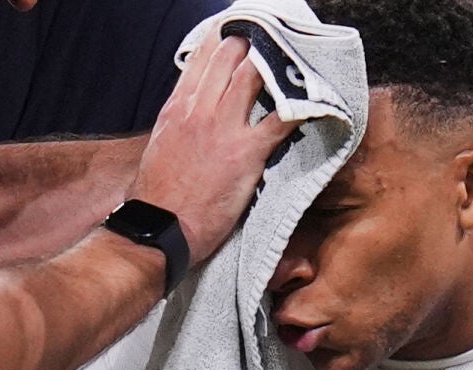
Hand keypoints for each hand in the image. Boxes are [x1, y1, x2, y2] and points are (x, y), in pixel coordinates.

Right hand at [130, 35, 296, 264]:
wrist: (159, 228)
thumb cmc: (159, 197)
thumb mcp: (160, 146)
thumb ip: (179, 122)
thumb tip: (192, 113)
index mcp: (178, 108)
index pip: (202, 58)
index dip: (223, 41)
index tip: (238, 38)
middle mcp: (200, 109)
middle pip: (230, 56)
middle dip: (252, 46)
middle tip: (270, 48)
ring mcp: (224, 128)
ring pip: (254, 75)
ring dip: (274, 65)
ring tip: (292, 64)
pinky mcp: (246, 153)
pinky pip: (281, 121)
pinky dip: (300, 108)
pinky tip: (313, 102)